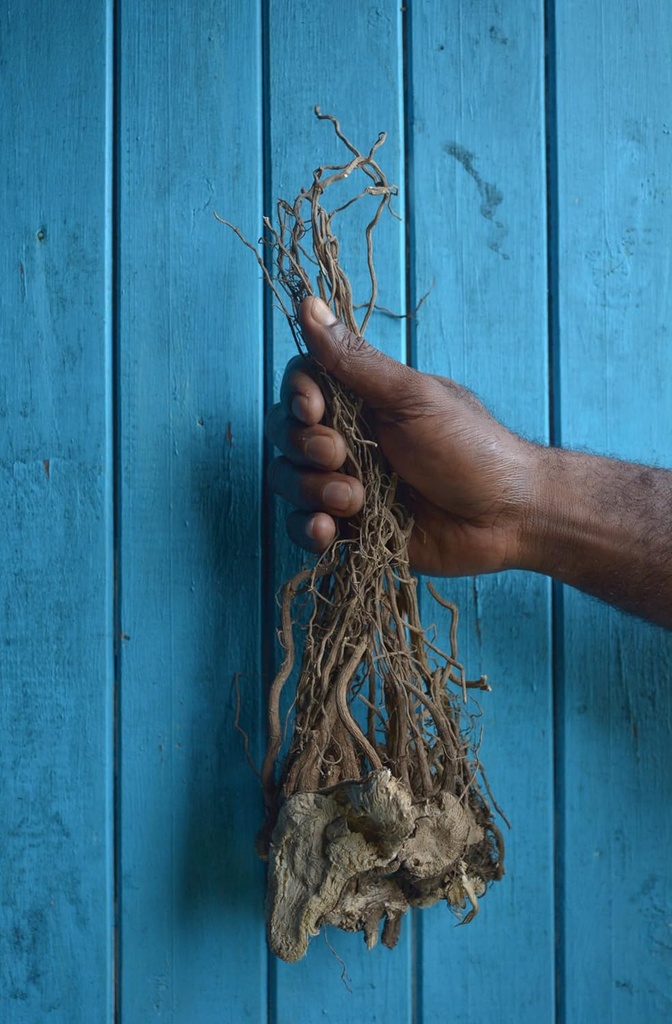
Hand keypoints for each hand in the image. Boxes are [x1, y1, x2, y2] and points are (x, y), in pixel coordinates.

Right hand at [265, 297, 536, 576]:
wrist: (506, 518)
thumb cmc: (470, 448)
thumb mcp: (411, 398)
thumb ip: (354, 361)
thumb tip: (309, 304)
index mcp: (362, 400)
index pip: (300, 385)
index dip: (297, 397)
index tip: (315, 409)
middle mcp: (349, 439)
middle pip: (286, 434)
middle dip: (305, 447)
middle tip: (342, 456)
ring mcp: (346, 484)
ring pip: (288, 481)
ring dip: (311, 490)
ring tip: (356, 501)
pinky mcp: (351, 529)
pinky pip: (302, 528)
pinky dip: (308, 529)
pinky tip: (330, 530)